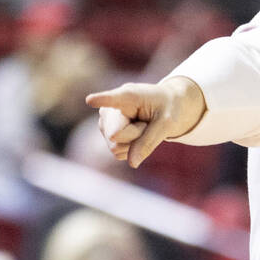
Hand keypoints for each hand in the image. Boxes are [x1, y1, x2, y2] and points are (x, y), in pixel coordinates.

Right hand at [85, 76, 204, 167]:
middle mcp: (109, 108)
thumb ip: (149, 142)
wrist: (165, 107)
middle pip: (116, 136)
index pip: (112, 99)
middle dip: (135, 136)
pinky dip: (130, 148)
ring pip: (115, 147)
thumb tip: (132, 163)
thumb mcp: (167, 124)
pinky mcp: (106, 135)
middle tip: (147, 123)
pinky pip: (117, 153)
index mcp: (128, 96)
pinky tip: (135, 134)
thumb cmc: (168, 109)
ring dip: (134, 142)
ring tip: (142, 127)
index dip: (101, 100)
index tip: (91, 100)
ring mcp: (105, 122)